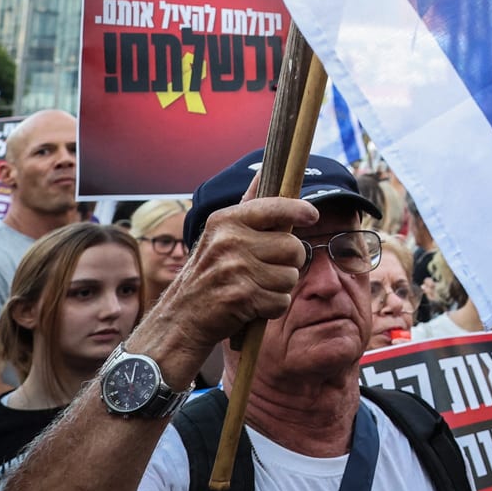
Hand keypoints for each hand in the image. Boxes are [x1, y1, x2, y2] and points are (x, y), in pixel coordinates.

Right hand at [163, 197, 315, 354]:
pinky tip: (250, 305)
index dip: (299, 210)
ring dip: (278, 288)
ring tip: (253, 287)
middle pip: (294, 247)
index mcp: (225, 221)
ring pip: (291, 276)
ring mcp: (235, 269)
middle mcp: (229, 241)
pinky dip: (271, 308)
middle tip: (264, 270)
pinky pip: (281, 301)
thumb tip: (266, 170)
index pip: (275, 206)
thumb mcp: (220, 236)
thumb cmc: (209, 275)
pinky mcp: (241, 297)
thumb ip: (248, 206)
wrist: (179, 320)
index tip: (312, 216)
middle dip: (288, 263)